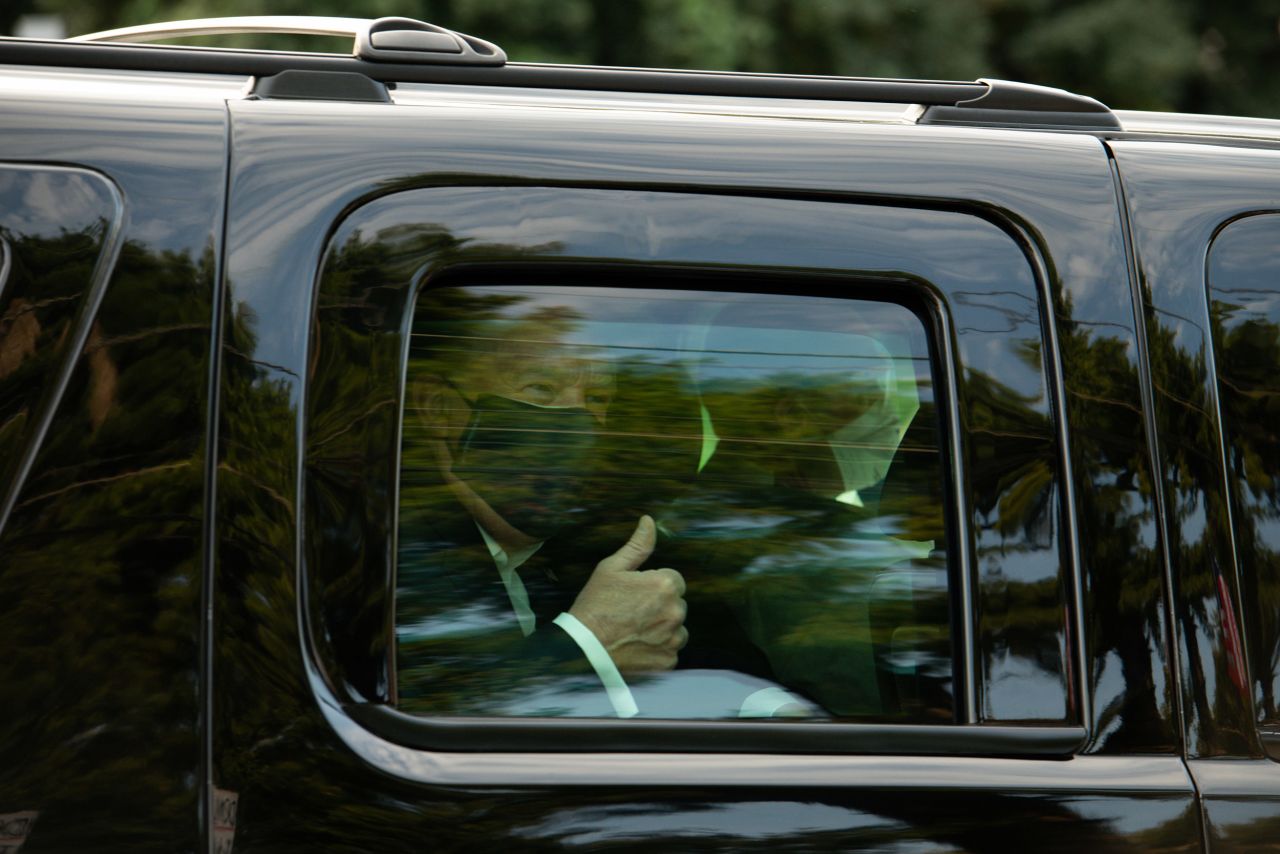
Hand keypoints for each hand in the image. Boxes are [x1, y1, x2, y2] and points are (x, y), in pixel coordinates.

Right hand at [568, 515, 687, 674]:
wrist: (583, 648)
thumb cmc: (595, 605)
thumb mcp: (611, 568)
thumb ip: (637, 545)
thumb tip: (649, 521)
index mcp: (665, 585)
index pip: (672, 580)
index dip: (652, 586)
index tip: (633, 595)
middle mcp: (675, 611)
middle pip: (676, 604)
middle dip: (659, 606)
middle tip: (631, 613)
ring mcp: (673, 638)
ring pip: (676, 628)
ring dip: (661, 628)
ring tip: (634, 630)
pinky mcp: (668, 661)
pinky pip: (670, 651)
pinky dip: (658, 649)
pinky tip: (637, 646)